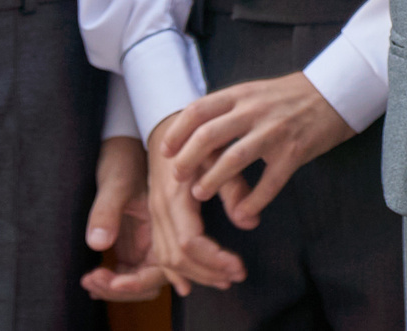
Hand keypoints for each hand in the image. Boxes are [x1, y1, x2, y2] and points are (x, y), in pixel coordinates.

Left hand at [80, 135, 167, 301]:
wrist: (122, 145)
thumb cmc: (124, 157)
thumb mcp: (114, 182)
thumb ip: (106, 212)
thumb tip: (96, 244)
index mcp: (168, 225)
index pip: (160, 270)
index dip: (137, 282)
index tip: (112, 280)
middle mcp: (163, 238)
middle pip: (150, 282)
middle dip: (122, 288)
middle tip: (93, 280)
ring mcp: (149, 242)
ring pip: (138, 280)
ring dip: (116, 287)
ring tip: (90, 280)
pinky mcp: (136, 243)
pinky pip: (129, 272)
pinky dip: (113, 279)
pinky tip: (92, 276)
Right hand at [141, 106, 247, 292]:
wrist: (169, 122)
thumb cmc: (200, 135)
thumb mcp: (219, 154)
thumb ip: (233, 188)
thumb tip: (251, 222)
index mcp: (174, 196)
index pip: (190, 241)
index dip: (213, 259)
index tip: (239, 267)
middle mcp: (160, 209)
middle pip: (177, 257)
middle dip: (207, 272)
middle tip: (237, 276)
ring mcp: (155, 214)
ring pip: (167, 258)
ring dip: (195, 274)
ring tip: (224, 278)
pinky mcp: (156, 216)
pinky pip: (161, 251)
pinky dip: (175, 271)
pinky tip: (191, 284)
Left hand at [166, 71, 354, 227]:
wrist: (336, 91)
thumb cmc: (290, 96)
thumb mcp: (256, 91)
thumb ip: (229, 108)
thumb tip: (194, 130)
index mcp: (242, 94)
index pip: (198, 109)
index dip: (177, 132)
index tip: (165, 151)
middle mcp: (255, 110)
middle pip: (208, 134)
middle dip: (186, 159)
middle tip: (176, 177)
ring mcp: (275, 131)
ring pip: (233, 159)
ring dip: (212, 181)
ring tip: (199, 194)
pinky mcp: (295, 151)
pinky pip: (269, 182)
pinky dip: (253, 201)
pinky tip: (243, 214)